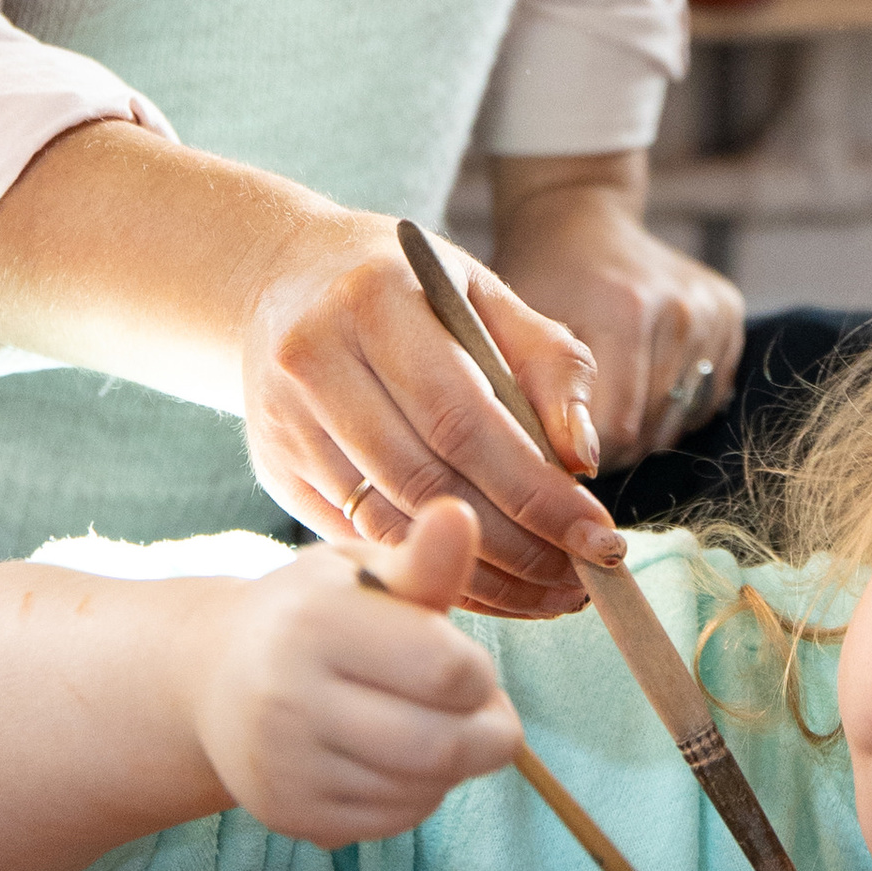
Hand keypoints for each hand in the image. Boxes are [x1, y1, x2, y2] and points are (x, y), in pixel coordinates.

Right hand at [190, 501, 522, 848]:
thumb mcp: (361, 571)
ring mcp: (284, 765)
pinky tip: (399, 758)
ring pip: (422, 790)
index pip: (446, 671)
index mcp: (316, 622)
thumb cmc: (312, 612)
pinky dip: (418, 794)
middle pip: (441, 746)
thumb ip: (423, 560)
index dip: (480, 672)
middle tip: (489, 713)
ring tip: (435, 725)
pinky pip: (392, 820)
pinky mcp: (289, 814)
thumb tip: (461, 513)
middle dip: (489, 734)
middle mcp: (289, 698)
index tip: (470, 661)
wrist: (212, 677)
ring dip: (454, 765)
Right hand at [241, 203, 621, 617]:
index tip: (596, 535)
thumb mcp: (483, 295)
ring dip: (479, 574)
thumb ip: (548, 363)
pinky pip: (360, 542)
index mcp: (375, 300)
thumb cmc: (407, 291)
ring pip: (389, 524)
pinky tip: (488, 584)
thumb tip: (582, 458)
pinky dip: (429, 571)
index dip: (534, 489)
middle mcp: (315, 359)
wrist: (285, 279)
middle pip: (426, 480)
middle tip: (581, 579)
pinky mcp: (275, 470)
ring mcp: (286, 421)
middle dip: (516, 544)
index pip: (462, 417)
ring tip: (546, 591)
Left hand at [491, 156, 744, 468]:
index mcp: (626, 311)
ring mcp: (711, 312)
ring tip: (605, 399)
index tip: (553, 452)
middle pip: (652, 430)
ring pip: (680, 419)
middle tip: (574, 426)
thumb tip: (561, 475)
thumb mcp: (518, 331)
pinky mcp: (729, 314)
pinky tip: (638, 379)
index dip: (581, 455)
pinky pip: (704, 397)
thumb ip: (539, 399)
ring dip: (641, 428)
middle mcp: (681, 311)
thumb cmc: (539, 278)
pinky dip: (670, 405)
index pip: (617, 430)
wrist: (580, 216)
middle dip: (610, 446)